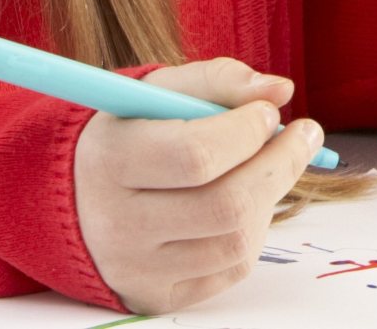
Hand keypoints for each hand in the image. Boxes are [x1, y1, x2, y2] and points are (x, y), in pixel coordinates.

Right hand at [73, 59, 324, 314]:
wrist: (72, 199)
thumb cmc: (128, 134)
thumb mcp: (157, 92)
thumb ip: (219, 80)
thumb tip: (279, 89)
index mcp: (110, 161)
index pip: (196, 155)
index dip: (246, 131)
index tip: (268, 111)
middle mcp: (117, 224)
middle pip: (226, 206)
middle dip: (280, 164)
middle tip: (303, 134)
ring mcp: (137, 268)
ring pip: (237, 240)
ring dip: (270, 196)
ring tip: (267, 165)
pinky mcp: (157, 296)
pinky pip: (232, 269)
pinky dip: (253, 230)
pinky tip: (247, 202)